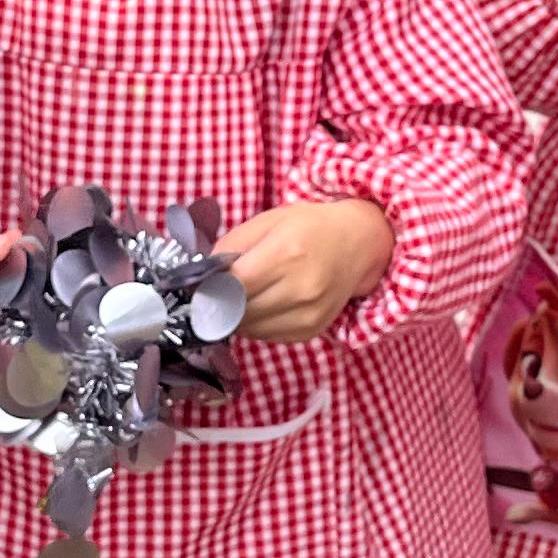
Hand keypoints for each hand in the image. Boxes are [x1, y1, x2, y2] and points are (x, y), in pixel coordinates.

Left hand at [218, 197, 394, 341]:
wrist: (357, 243)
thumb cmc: (309, 227)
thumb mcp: (267, 221)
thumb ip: (231, 245)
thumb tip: (202, 274)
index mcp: (286, 254)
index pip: (233, 285)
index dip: (210, 287)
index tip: (201, 283)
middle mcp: (300, 289)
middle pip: (239, 311)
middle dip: (220, 303)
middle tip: (214, 291)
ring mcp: (308, 314)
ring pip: (249, 329)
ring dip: (235, 316)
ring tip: (238, 297)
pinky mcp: (311, 331)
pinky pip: (267, 337)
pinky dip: (255, 325)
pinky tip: (261, 305)